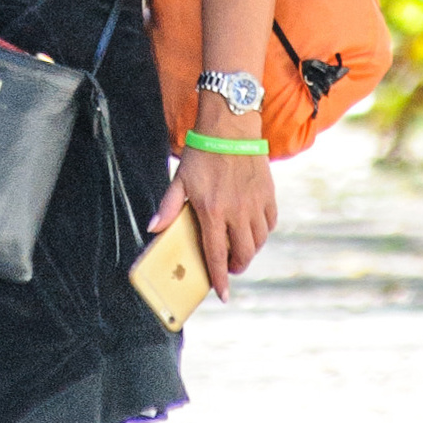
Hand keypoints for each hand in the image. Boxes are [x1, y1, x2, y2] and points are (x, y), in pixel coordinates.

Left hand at [154, 142, 277, 298]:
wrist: (230, 127)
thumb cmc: (202, 153)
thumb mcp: (180, 180)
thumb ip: (169, 207)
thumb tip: (153, 229)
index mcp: (212, 212)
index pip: (217, 255)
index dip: (220, 279)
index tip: (223, 296)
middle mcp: (237, 212)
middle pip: (243, 254)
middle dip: (237, 267)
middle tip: (230, 267)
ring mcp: (255, 204)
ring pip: (259, 241)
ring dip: (250, 250)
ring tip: (240, 248)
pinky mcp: (268, 194)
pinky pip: (270, 223)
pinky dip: (263, 232)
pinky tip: (254, 228)